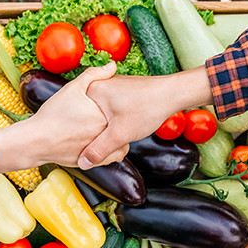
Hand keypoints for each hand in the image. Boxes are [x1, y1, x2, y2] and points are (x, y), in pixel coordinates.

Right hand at [0, 63, 121, 172]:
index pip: (123, 109)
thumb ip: (94, 75)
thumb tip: (112, 65)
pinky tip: (100, 142)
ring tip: (107, 130)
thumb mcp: (72, 89)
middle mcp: (104, 134)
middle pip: (122, 126)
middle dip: (120, 121)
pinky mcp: (93, 162)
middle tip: (116, 115)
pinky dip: (109, 151)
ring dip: (116, 138)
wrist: (36, 141)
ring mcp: (100, 150)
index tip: (119, 103)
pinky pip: (110, 157)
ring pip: (119, 145)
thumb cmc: (52, 115)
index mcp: (104, 116)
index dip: (121, 105)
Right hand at [78, 64, 211, 168]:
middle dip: (94, 132)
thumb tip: (83, 162)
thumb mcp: (120, 134)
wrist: (172, 93)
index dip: (80, 135)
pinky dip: (112, 121)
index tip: (83, 146)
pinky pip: (109, 110)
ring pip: (99, 114)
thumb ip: (100, 149)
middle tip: (102, 143)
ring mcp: (110, 87)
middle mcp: (99, 85)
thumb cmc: (148, 107)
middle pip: (87, 116)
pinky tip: (121, 127)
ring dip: (105, 127)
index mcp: (92, 91)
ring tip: (114, 135)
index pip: (76, 116)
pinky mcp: (120, 92)